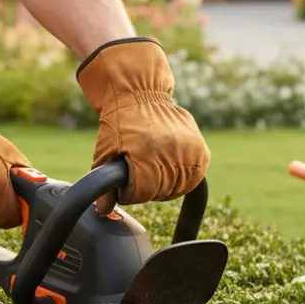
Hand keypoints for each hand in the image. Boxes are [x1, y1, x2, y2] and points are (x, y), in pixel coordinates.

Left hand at [76, 38, 209, 215]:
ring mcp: (189, 153)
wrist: (142, 93)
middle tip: (139, 174)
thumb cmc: (120, 121)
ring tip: (154, 170)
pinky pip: (194, 177)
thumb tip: (103, 211)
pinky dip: (182, 178)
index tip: (125, 185)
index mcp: (146, 155)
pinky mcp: (201, 151)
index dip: (130, 193)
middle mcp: (171, 154)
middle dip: (147, 189)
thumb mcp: (105, 150)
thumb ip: (103, 183)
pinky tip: (170, 169)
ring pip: (178, 188)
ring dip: (165, 186)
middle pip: (160, 193)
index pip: (141, 193)